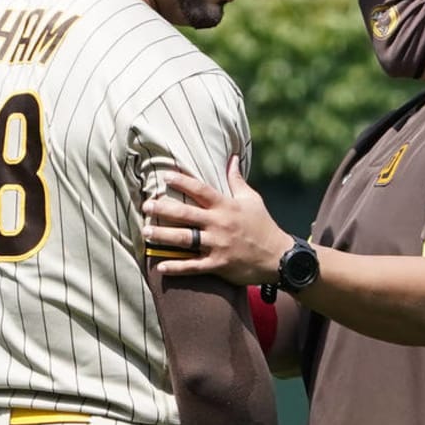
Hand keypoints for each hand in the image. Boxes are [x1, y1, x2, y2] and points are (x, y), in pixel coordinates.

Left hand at [141, 156, 294, 286]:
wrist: (278, 257)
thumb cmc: (263, 225)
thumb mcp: (252, 199)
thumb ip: (237, 180)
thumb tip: (233, 157)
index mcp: (226, 206)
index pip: (200, 189)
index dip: (182, 181)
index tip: (165, 176)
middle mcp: (219, 224)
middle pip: (186, 214)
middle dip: (163, 209)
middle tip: (145, 206)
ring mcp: (218, 245)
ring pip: (185, 239)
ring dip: (163, 236)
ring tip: (145, 232)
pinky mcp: (218, 265)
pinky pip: (193, 267)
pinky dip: (177, 267)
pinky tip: (160, 266)